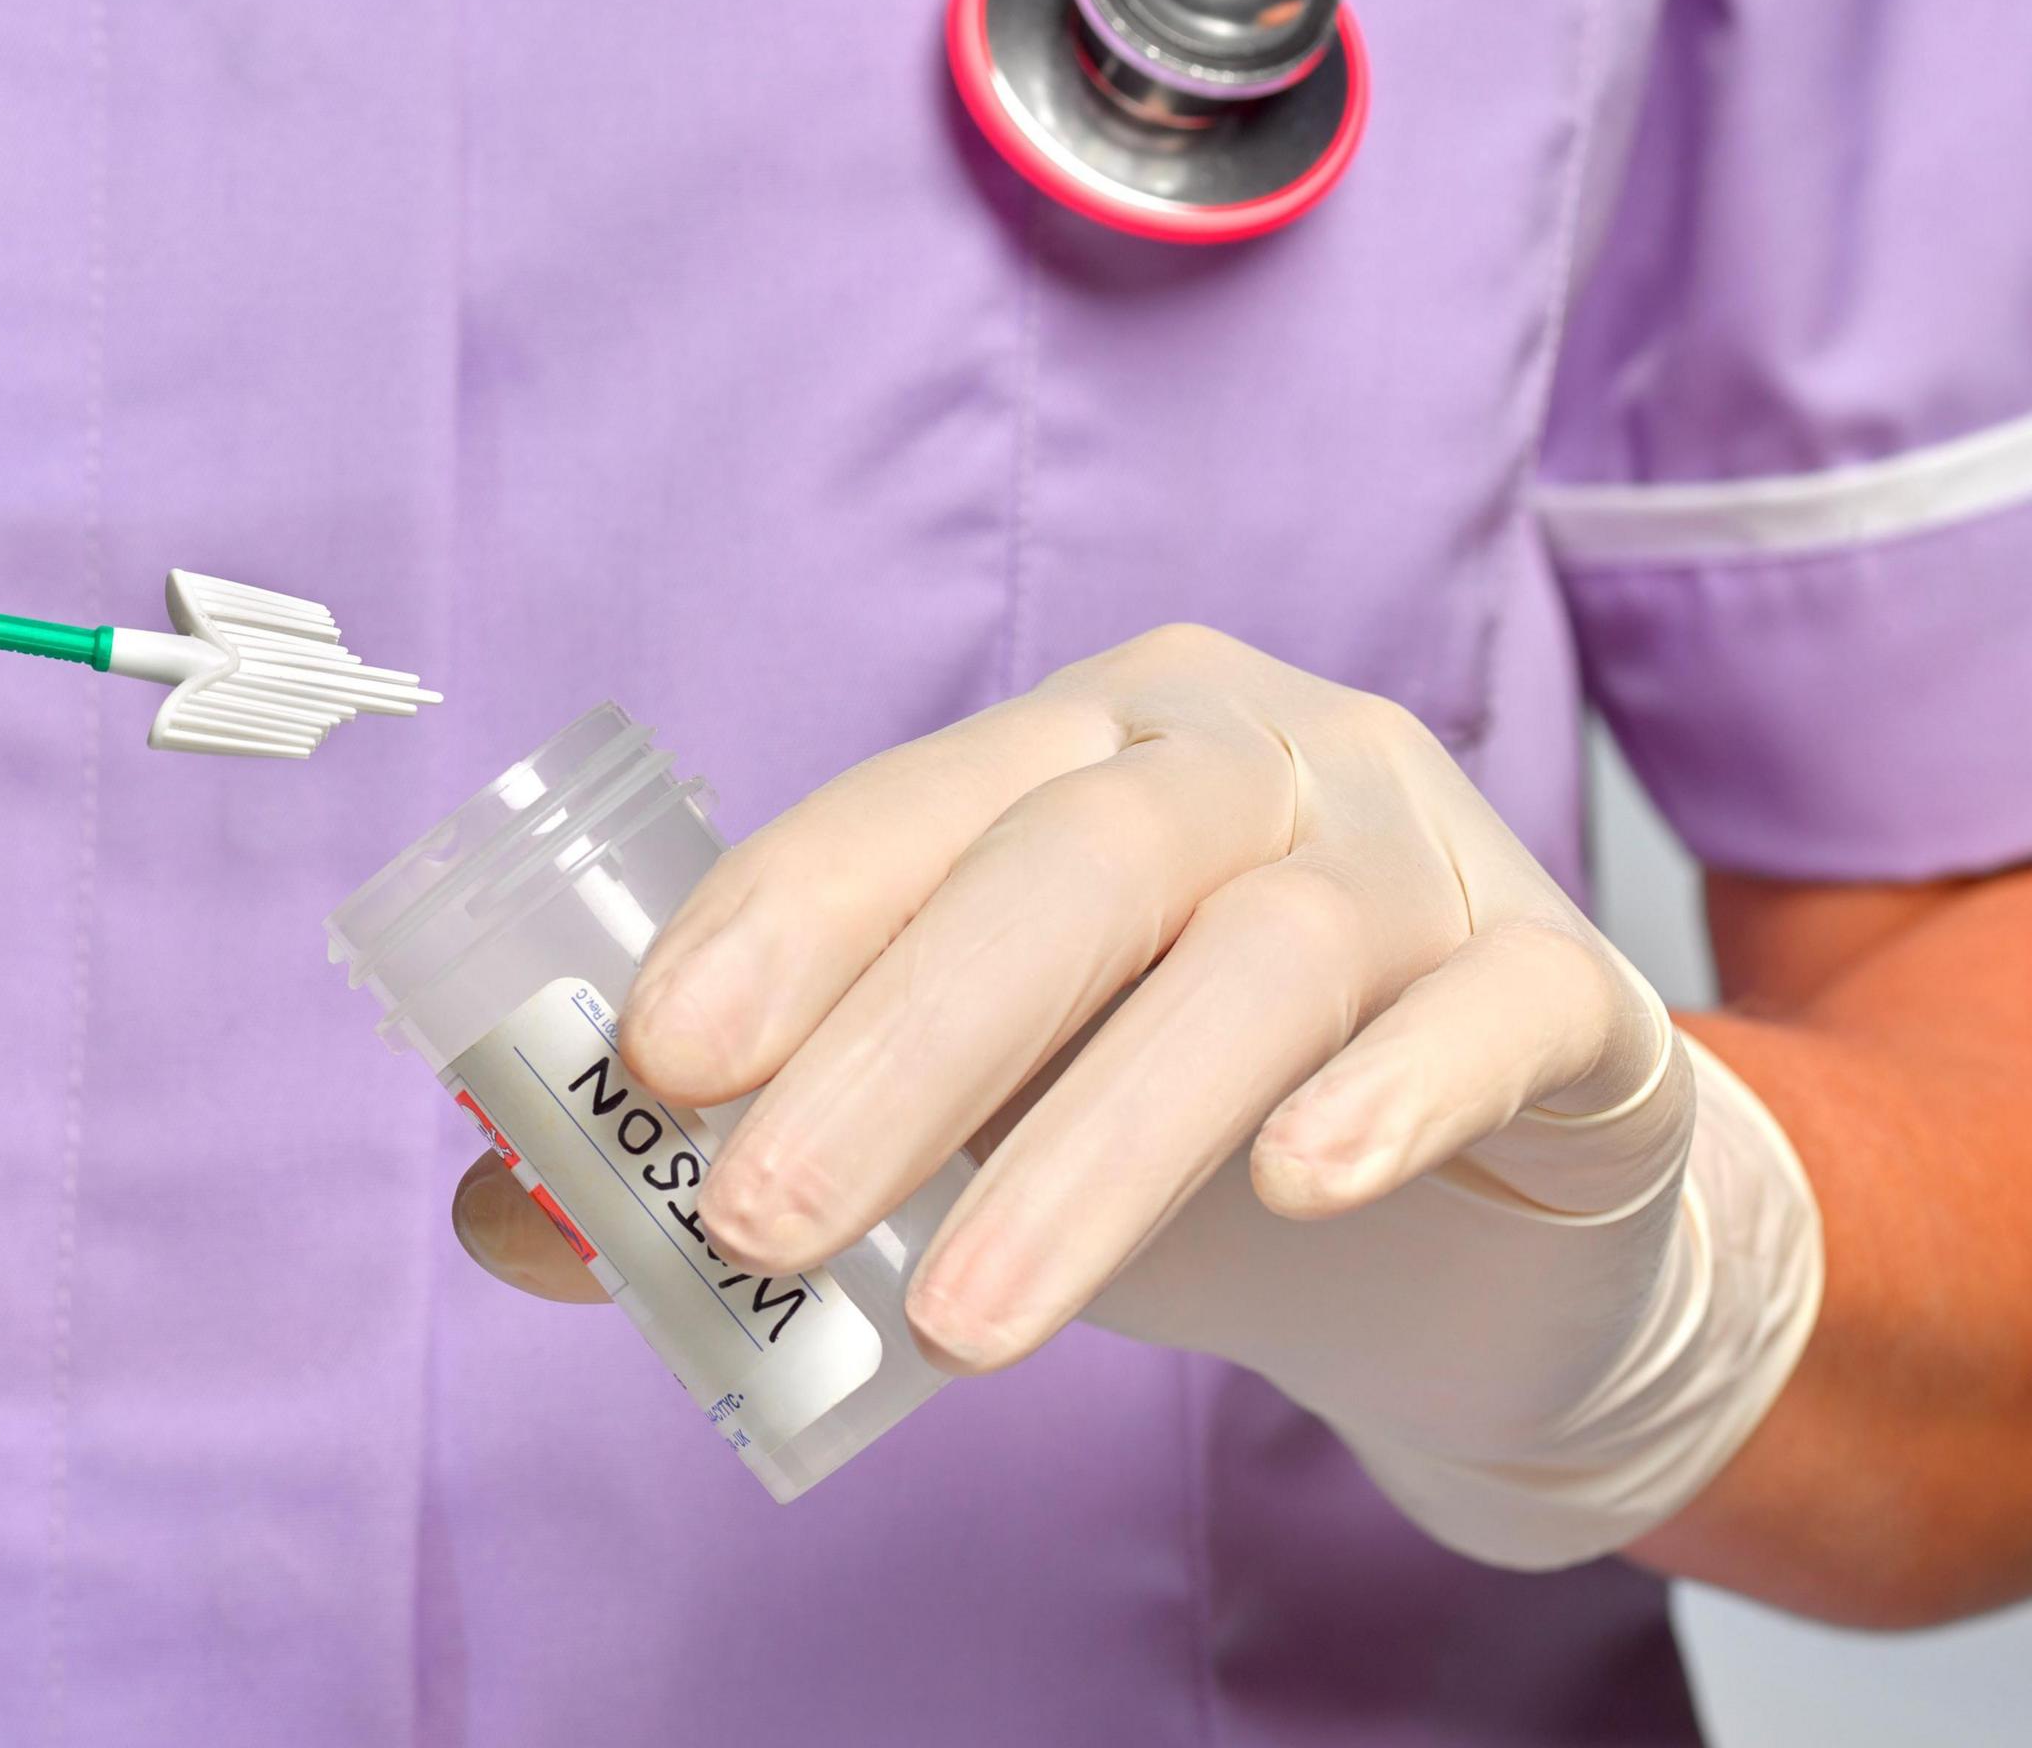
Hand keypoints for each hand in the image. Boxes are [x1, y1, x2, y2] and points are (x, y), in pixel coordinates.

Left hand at [452, 624, 1820, 1565]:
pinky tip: (1301, 1183)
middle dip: (898, 1046)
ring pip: (1259, 959)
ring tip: (958, 1326)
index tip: (649, 1068)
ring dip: (1096, 1146)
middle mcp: (1249, 758)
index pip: (905, 809)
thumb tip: (504, 1220)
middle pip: (1067, 865)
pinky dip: (1390, 1090)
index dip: (777, 922)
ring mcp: (1419, 856)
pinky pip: (1494, 1008)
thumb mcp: (960, 1124)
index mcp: (1074, 748)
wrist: (1487, 1211)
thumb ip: (756, 1144)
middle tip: (760, 1220)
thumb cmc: (1169, 1121)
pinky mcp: (1571, 992)